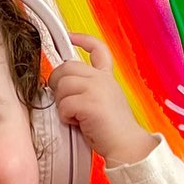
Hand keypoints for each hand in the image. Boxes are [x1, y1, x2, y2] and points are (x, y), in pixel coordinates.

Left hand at [49, 34, 156, 164]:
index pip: (97, 48)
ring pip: (62, 85)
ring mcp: (97, 89)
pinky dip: (66, 116)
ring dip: (61, 103)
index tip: (70, 36)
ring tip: (74, 116)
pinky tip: (77, 123)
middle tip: (64, 102)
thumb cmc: (110, 132)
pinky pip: (64, 104)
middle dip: (57, 84)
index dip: (81, 39)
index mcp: (106, 78)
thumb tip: (61, 88)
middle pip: (67, 67)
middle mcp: (102, 79)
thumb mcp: (101, 103)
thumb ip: (86, 90)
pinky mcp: (91, 103)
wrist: (126, 146)